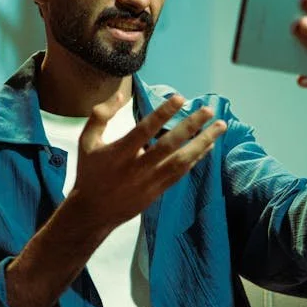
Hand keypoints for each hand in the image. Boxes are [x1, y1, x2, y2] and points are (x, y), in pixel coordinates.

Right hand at [64, 92, 225, 232]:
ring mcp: (150, 181)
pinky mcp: (158, 191)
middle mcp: (137, 167)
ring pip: (181, 161)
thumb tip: (122, 94)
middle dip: (191, 126)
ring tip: (220, 127)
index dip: (163, 113)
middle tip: (208, 110)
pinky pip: (181, 173)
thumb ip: (101, 115)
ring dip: (203, 142)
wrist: (93, 212)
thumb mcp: (87, 141)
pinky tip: (208, 145)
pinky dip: (196, 158)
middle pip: (169, 144)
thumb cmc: (90, 172)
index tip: (180, 98)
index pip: (144, 129)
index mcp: (119, 153)